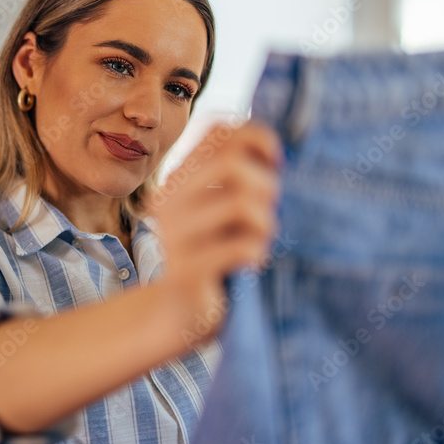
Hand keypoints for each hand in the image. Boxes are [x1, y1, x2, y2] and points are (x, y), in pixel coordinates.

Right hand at [146, 121, 281, 341]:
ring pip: (241, 203)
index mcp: (177, 178)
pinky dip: (258, 252)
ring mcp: (174, 236)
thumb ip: (238, 175)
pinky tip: (253, 263)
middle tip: (270, 211)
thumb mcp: (221, 207)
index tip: (275, 165)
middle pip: (232, 163)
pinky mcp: (187, 271)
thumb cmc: (213, 254)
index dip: (258, 138)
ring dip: (266, 223)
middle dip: (266, 184)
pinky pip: (242, 247)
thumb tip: (274, 147)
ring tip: (261, 241)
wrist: (179, 313)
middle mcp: (168, 200)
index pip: (218, 130)